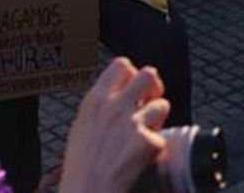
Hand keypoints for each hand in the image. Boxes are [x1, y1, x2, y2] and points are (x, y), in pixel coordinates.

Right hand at [58, 58, 168, 192]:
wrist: (87, 192)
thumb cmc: (81, 168)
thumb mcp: (81, 127)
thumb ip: (102, 107)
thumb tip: (120, 95)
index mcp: (96, 100)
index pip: (121, 65)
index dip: (132, 75)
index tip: (133, 88)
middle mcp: (115, 106)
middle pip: (149, 74)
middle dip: (154, 87)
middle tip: (151, 102)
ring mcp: (133, 123)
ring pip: (162, 104)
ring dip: (158, 119)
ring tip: (146, 134)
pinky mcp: (148, 142)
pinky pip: (162, 138)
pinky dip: (156, 149)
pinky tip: (143, 158)